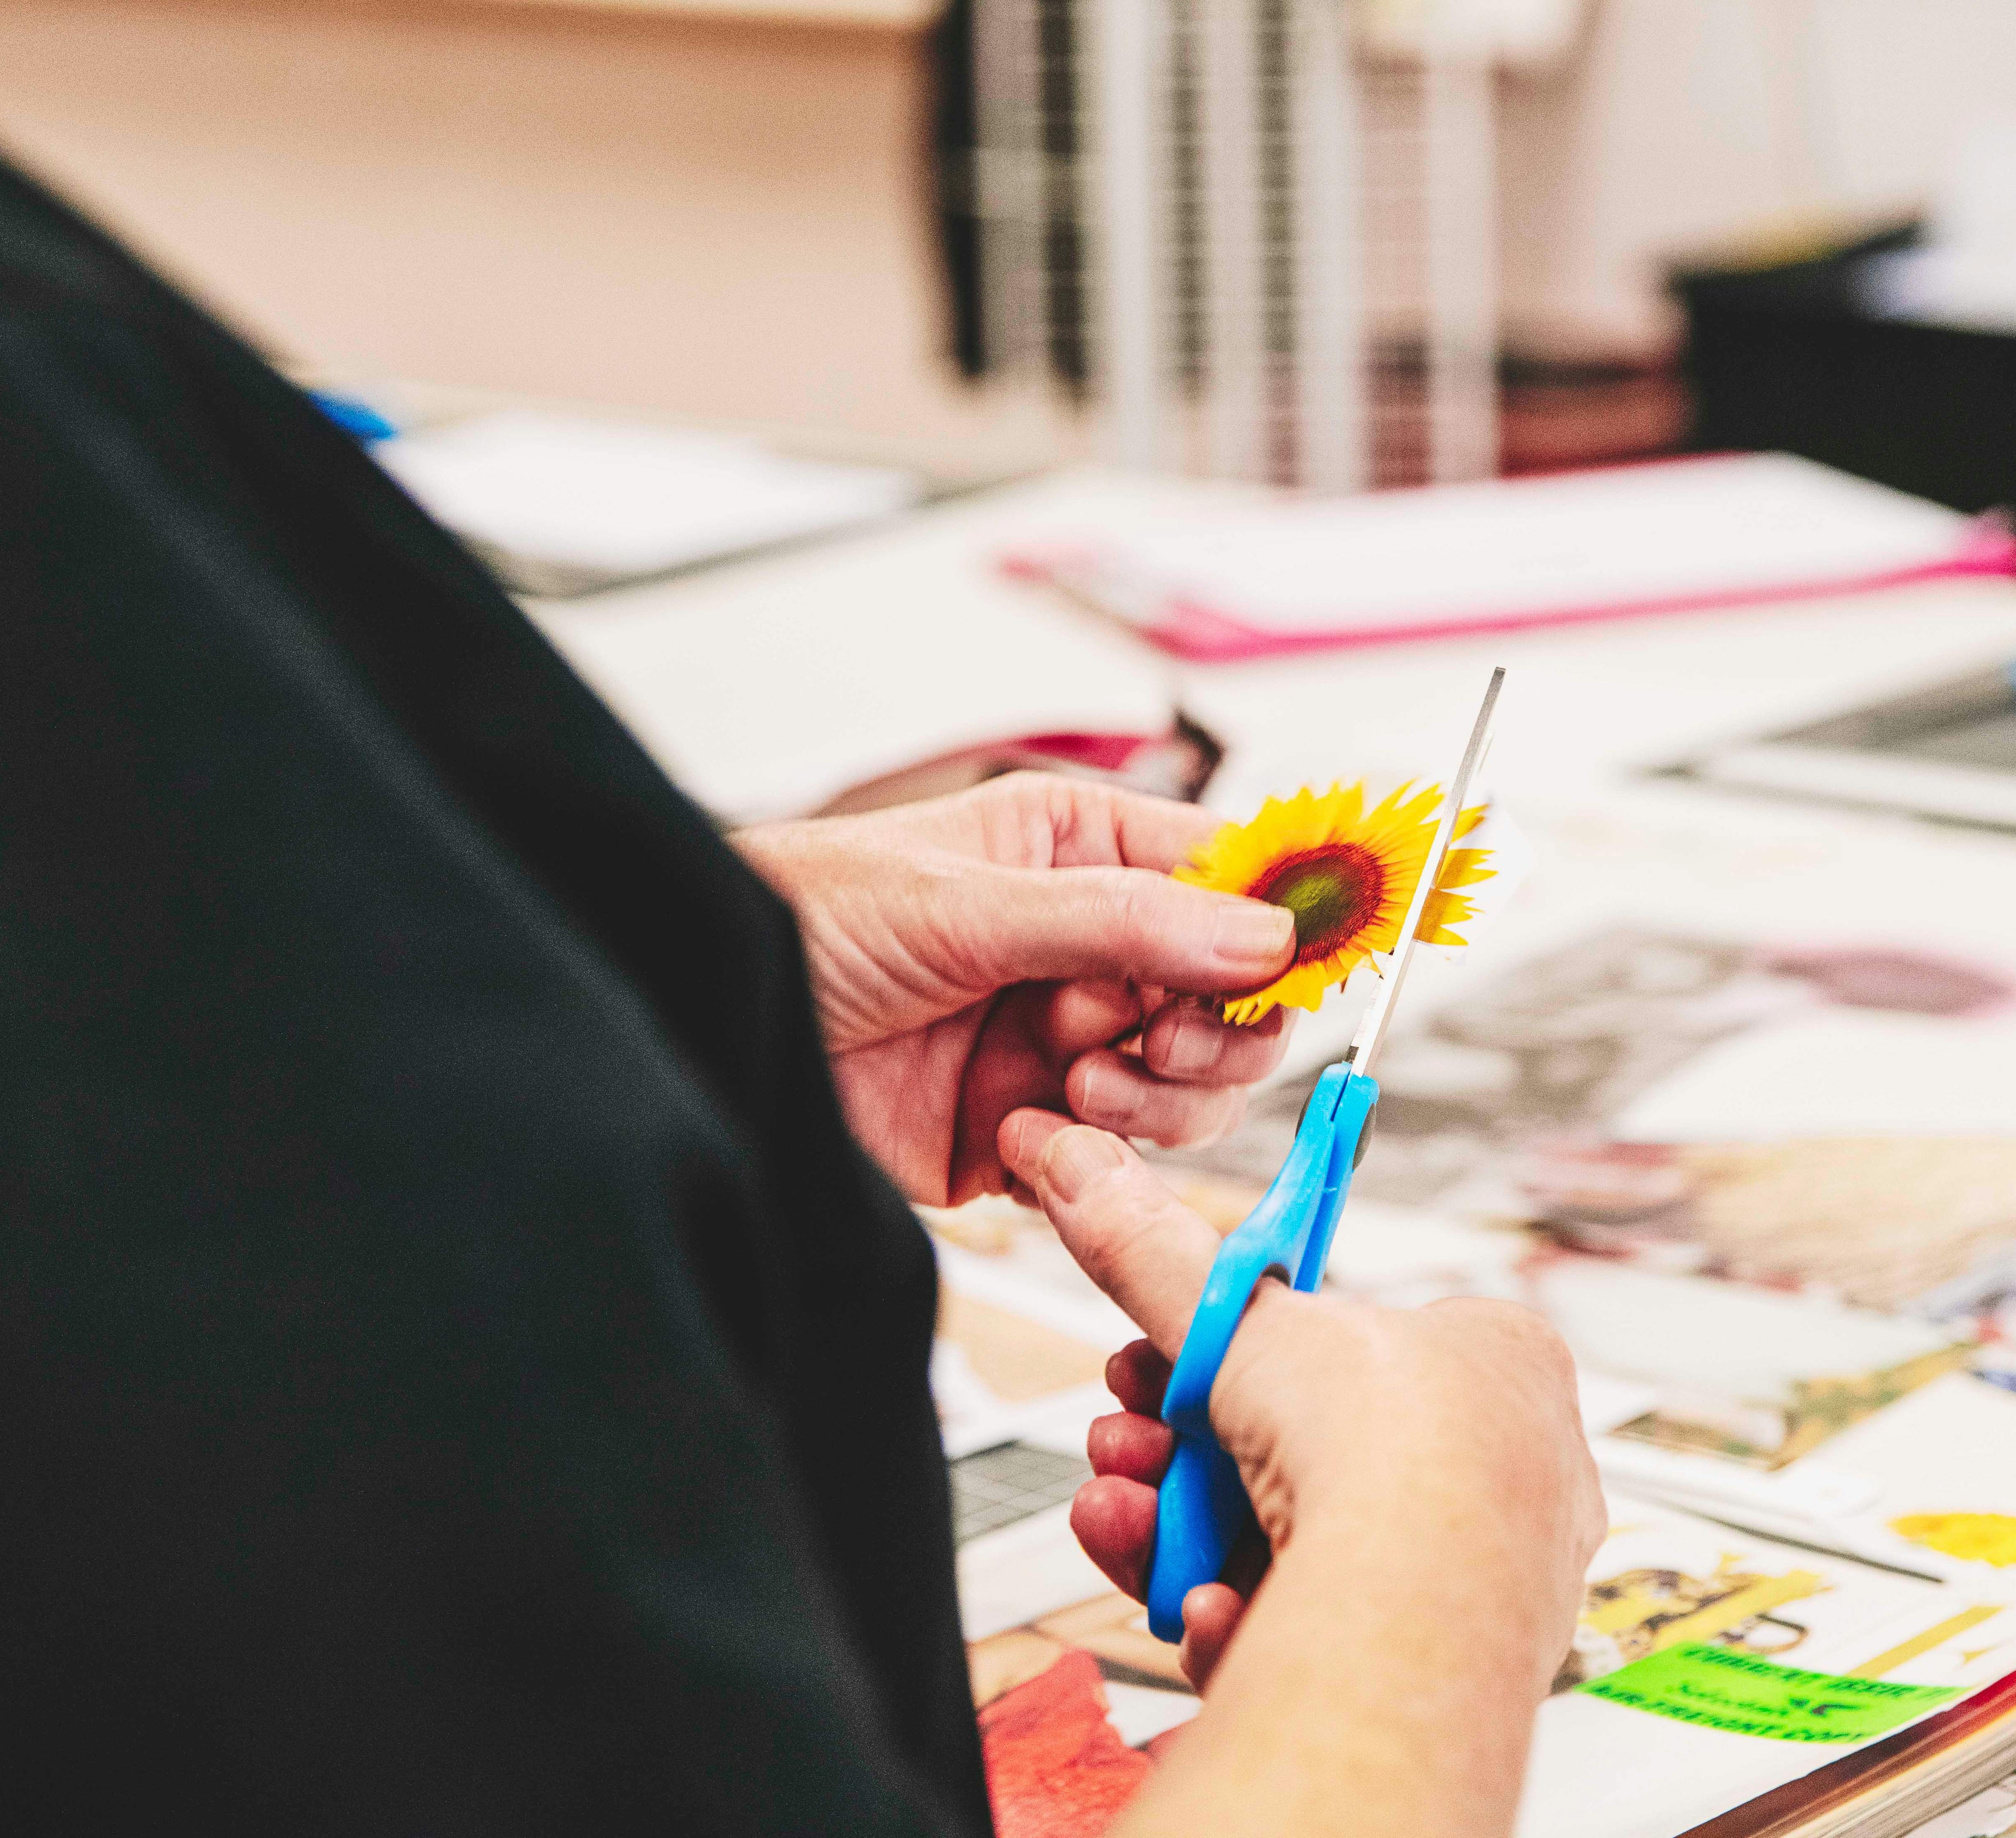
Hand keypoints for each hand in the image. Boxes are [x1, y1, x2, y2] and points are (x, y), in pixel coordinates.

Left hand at [734, 777, 1298, 1205]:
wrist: (709, 1028)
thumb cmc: (805, 918)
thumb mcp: (967, 901)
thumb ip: (1122, 921)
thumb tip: (1264, 935)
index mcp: (1085, 853)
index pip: (1230, 881)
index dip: (1279, 926)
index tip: (1306, 964)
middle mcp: (1090, 948)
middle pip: (1235, 1000)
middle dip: (1213, 1031)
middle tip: (1158, 1038)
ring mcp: (1065, 1043)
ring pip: (1194, 1089)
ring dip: (1154, 1097)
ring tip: (1071, 1086)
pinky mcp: (1033, 1133)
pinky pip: (1121, 1161)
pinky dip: (1095, 1162)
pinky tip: (1025, 1138)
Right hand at [1000, 1107, 1604, 1695]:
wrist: (1422, 1611)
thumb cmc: (1392, 1447)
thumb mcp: (1246, 1321)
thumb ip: (1155, 1253)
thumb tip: (1082, 1165)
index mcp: (1500, 1362)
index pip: (1352, 1343)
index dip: (1235, 1354)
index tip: (1153, 1364)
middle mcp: (1507, 1472)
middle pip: (1306, 1451)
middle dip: (1183, 1450)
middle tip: (1122, 1441)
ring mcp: (1479, 1581)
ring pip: (1300, 1548)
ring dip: (1186, 1532)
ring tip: (1123, 1514)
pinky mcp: (1434, 1675)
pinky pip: (1322, 1637)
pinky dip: (1242, 1618)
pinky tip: (1205, 1606)